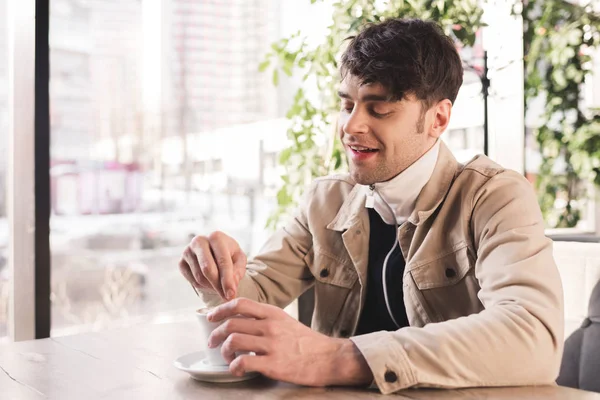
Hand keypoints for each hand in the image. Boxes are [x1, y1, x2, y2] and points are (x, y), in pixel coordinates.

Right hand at [179, 231, 246, 300]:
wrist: (214, 249)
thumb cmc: (229, 253)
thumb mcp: (239, 258)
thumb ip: (238, 270)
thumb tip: (231, 284)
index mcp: (216, 237)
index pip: (222, 261)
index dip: (227, 280)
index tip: (231, 294)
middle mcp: (199, 241)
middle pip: (207, 269)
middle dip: (218, 286)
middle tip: (227, 297)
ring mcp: (187, 251)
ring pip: (199, 277)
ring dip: (212, 287)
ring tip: (221, 288)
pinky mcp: (181, 262)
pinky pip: (192, 281)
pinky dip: (203, 286)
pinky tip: (210, 283)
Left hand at [206, 298, 372, 386]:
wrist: (329, 357)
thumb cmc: (306, 341)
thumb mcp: (285, 321)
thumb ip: (265, 319)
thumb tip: (241, 320)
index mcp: (273, 313)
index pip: (240, 304)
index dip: (220, 310)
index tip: (211, 317)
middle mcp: (271, 326)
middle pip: (231, 324)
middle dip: (216, 334)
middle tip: (212, 342)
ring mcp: (272, 345)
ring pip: (234, 341)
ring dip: (224, 351)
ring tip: (227, 358)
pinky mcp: (273, 364)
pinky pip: (243, 363)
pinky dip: (234, 367)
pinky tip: (237, 370)